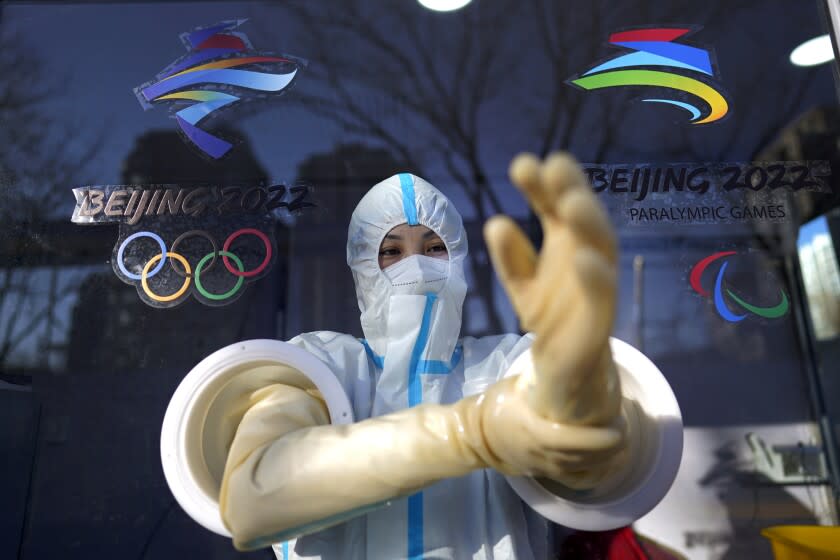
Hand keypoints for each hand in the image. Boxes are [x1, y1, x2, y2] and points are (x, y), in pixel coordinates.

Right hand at [476, 376, 625, 488]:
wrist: (476, 435)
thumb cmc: (495, 405)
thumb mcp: (515, 386)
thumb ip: (542, 378)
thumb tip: (571, 356)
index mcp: (533, 431)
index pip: (570, 441)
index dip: (597, 438)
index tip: (618, 424)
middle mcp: (541, 453)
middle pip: (582, 456)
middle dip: (610, 446)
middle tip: (625, 427)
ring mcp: (544, 467)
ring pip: (582, 469)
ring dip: (607, 458)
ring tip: (622, 442)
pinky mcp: (545, 473)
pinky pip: (575, 480)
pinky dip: (595, 474)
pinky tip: (610, 464)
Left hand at [484, 152, 620, 425]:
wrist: (566, 371)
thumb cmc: (550, 316)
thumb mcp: (522, 284)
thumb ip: (511, 258)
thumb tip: (498, 223)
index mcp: (565, 243)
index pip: (555, 207)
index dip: (542, 185)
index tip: (524, 165)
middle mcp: (585, 257)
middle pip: (583, 219)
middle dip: (572, 191)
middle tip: (557, 165)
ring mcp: (597, 287)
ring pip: (601, 249)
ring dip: (589, 224)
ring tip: (572, 202)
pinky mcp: (600, 322)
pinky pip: (603, 297)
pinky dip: (597, 277)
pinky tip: (584, 258)